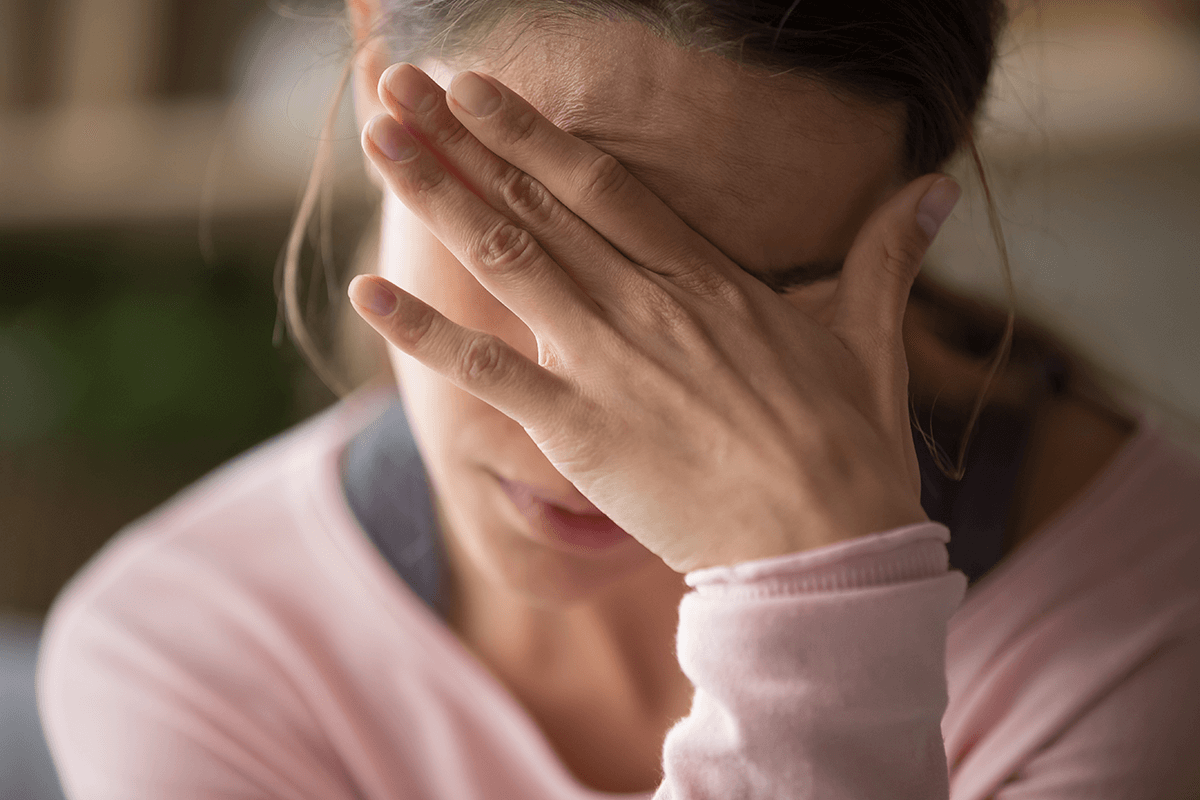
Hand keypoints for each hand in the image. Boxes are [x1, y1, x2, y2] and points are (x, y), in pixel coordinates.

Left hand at [349, 63, 959, 572]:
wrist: (824, 549)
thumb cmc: (847, 447)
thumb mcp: (868, 337)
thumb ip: (886, 255)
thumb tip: (933, 187)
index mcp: (707, 280)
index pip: (605, 186)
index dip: (536, 133)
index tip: (482, 90)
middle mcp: (647, 305)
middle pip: (540, 205)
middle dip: (465, 141)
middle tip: (401, 86)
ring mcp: (607, 364)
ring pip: (507, 262)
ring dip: (437, 197)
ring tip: (381, 141)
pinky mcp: (578, 431)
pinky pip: (487, 372)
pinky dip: (424, 332)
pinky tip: (367, 291)